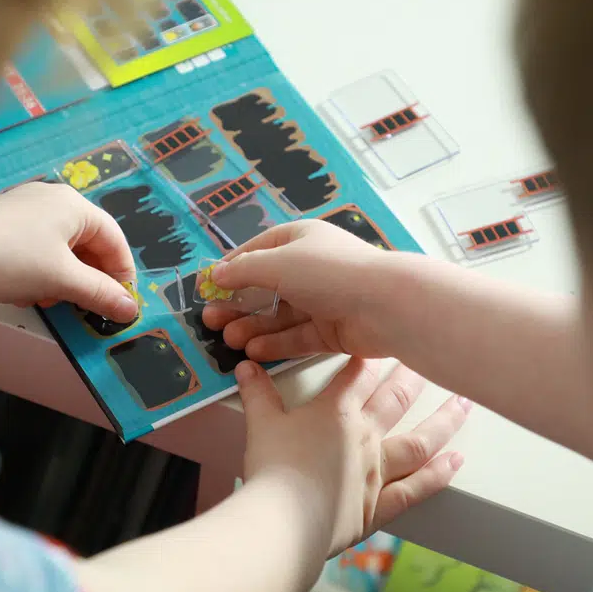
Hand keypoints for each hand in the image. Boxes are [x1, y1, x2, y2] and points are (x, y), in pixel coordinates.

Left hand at [0, 182, 138, 321]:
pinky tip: (30, 292)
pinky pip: (39, 251)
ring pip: (64, 251)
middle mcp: (53, 201)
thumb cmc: (11, 261)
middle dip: (90, 278)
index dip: (123, 273)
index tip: (123, 302)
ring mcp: (27, 212)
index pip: (114, 238)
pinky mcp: (6, 227)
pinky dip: (43, 273)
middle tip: (89, 306)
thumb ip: (102, 294)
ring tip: (52, 300)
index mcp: (73, 205)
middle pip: (89, 244)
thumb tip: (132, 309)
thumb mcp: (63, 280)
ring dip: (65, 280)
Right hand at [202, 220, 393, 361]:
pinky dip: (275, 343)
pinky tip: (252, 352)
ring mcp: (323, 300)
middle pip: (267, 286)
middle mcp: (312, 267)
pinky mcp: (332, 330)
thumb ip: (243, 271)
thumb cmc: (328, 272)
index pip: (260, 250)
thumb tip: (215, 275)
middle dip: (238, 304)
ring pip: (281, 315)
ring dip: (253, 326)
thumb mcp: (277, 263)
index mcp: (302, 239)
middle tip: (210, 321)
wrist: (384, 305)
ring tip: (228, 341)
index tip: (208, 286)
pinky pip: (297, 336)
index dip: (233, 267)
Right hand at [235, 357, 469, 558]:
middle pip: (396, 399)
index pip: (356, 375)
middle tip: (432, 359)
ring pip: (419, 441)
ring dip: (445, 421)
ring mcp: (377, 472)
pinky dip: (439, 476)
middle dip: (413, 377)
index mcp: (335, 413)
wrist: (284, 521)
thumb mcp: (260, 424)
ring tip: (464, 404)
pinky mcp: (379, 505)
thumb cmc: (273, 470)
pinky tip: (457, 462)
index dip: (368, 356)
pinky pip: (416, 488)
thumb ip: (256, 392)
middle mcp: (364, 437)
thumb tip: (245, 366)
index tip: (382, 339)